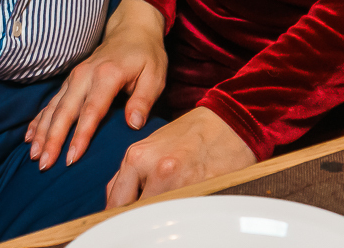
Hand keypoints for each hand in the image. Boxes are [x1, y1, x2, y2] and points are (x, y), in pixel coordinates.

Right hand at [25, 0, 168, 168]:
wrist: (132, 30)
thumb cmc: (146, 56)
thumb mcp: (155, 76)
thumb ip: (143, 100)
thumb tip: (134, 124)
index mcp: (107, 75)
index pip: (91, 111)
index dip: (80, 136)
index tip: (71, 158)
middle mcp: (85, 75)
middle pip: (65, 111)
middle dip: (53, 139)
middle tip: (45, 164)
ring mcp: (74, 77)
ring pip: (53, 108)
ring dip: (42, 132)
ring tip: (34, 155)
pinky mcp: (70, 80)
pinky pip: (50, 102)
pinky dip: (39, 120)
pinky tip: (30, 137)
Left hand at [105, 107, 254, 207]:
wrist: (228, 123)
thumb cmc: (190, 134)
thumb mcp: (152, 146)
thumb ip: (132, 173)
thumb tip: (115, 200)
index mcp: (137, 156)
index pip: (115, 198)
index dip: (116, 214)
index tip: (119, 219)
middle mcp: (154, 170)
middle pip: (132, 211)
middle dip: (134, 217)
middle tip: (138, 221)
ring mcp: (178, 184)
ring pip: (154, 216)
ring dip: (156, 217)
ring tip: (162, 214)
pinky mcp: (200, 193)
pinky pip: (179, 215)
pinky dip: (176, 218)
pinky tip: (179, 211)